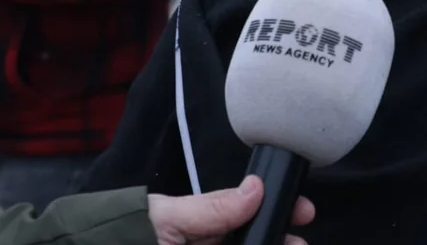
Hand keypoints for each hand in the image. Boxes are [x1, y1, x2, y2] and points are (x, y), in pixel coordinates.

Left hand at [148, 176, 314, 244]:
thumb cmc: (125, 236)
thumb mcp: (169, 217)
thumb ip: (212, 209)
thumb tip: (255, 188)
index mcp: (200, 225)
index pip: (247, 215)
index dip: (274, 210)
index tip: (301, 211)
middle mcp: (206, 243)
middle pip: (252, 238)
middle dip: (279, 237)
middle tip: (300, 241)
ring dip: (271, 244)